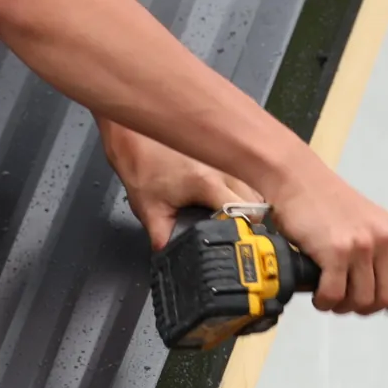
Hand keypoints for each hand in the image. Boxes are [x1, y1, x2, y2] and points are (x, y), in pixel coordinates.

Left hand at [102, 122, 259, 248]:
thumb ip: (162, 237)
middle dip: (248, 216)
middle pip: (255, 200)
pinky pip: (243, 170)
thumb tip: (169, 255)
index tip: (239, 237)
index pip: (245, 212)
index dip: (245, 229)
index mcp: (207, 184)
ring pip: (253, 183)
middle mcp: (222, 167)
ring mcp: (224, 156)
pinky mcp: (221, 148)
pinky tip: (227, 189)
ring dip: (247, 199)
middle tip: (232, 226)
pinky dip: (241, 182)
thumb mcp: (148, 208)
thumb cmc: (139, 161)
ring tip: (230, 208)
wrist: (133, 131)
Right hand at [262, 151, 387, 315]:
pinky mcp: (335, 252)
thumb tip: (380, 289)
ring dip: (342, 306)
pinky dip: (324, 302)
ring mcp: (361, 245)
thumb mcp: (367, 220)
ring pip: (361, 301)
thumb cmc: (327, 203)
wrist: (298, 180)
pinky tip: (318, 295)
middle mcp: (384, 238)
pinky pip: (335, 295)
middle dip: (367, 307)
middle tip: (348, 300)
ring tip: (329, 295)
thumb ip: (380, 249)